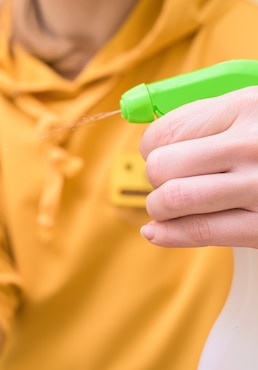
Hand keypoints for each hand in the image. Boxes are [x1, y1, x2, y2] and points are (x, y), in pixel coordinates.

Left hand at [139, 86, 257, 247]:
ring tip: (167, 205)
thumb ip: (213, 116)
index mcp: (249, 107)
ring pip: (174, 200)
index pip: (165, 131)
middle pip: (163, 167)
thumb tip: (154, 138)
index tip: (154, 153)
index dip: (150, 147)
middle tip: (165, 180)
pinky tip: (156, 232)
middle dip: (154, 177)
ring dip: (159, 207)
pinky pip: (199, 232)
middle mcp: (253, 146)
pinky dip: (167, 235)